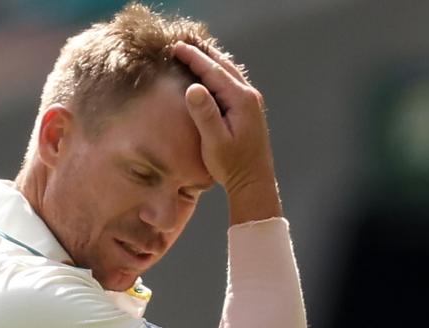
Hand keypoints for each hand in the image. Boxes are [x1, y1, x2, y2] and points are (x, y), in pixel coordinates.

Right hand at [172, 42, 281, 223]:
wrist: (253, 182)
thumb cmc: (232, 166)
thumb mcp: (214, 142)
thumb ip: (205, 114)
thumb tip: (194, 87)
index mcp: (240, 100)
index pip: (213, 71)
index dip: (193, 58)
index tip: (175, 47)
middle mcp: (249, 96)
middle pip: (223, 66)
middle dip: (202, 54)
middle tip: (181, 45)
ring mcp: (251, 102)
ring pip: (229, 73)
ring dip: (211, 62)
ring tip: (194, 54)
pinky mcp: (249, 110)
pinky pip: (232, 83)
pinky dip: (218, 74)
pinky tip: (209, 76)